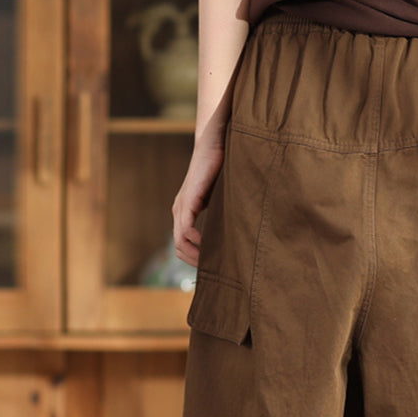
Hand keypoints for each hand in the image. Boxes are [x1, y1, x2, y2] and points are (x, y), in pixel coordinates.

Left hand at [172, 141, 225, 266]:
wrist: (213, 145)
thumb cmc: (221, 168)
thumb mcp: (221, 198)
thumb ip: (223, 214)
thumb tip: (238, 232)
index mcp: (186, 211)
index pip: (183, 242)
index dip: (194, 257)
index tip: (210, 266)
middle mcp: (180, 210)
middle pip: (178, 247)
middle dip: (193, 261)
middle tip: (211, 271)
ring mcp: (182, 206)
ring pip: (179, 241)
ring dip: (193, 255)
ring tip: (209, 263)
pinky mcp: (188, 201)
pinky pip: (185, 229)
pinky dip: (194, 241)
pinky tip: (207, 245)